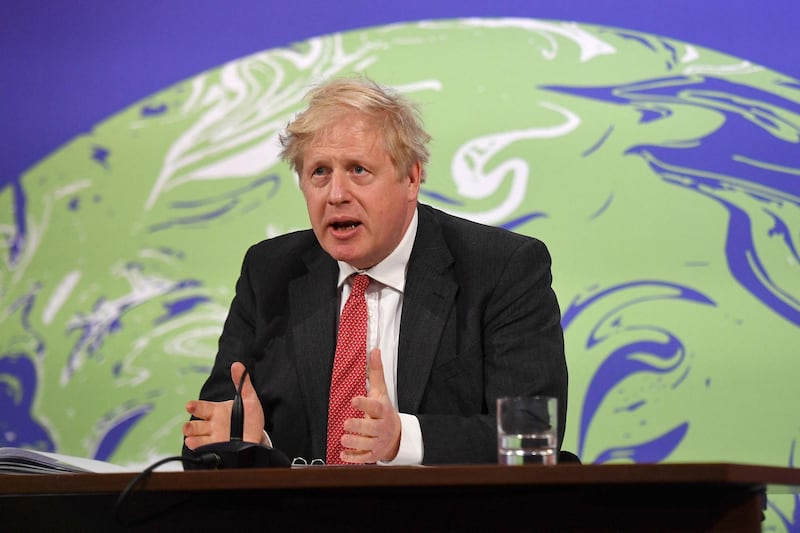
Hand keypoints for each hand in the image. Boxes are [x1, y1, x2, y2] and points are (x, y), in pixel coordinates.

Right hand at [183, 362, 265, 449]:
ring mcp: (214, 439)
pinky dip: (201, 449)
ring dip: (192, 439)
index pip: (202, 407)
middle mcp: (212, 425)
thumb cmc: (250, 417)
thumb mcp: (249, 399)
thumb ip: (242, 383)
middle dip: (190, 427)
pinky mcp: (218, 450)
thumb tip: (237, 364)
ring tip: (190, 439)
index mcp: (216, 411)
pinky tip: (197, 448)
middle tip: (187, 428)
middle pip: (196, 425)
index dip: (195, 406)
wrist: (258, 438)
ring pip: (198, 438)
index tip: (189, 406)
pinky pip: (206, 450)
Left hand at [340, 348, 400, 462]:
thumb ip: (376, 373)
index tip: (354, 400)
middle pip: (371, 428)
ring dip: (355, 442)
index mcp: (382, 411)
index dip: (365, 404)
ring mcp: (378, 442)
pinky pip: (364, 458)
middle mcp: (381, 428)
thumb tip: (374, 351)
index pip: (375, 407)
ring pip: (367, 444)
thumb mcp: (381, 392)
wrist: (397, 436)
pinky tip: (343, 455)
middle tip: (346, 423)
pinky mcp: (373, 454)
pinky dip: (354, 458)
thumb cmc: (384, 411)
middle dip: (359, 426)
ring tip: (343, 438)